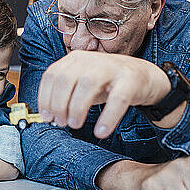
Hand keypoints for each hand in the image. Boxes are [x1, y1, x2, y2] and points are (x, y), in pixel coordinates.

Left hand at [38, 51, 170, 137]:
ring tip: (75, 125)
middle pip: (66, 80)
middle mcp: (91, 60)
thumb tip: (48, 116)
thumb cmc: (107, 82)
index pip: (52, 75)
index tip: (46, 116)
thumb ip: (65, 95)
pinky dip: (108, 117)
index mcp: (75, 59)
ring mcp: (111, 68)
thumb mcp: (81, 84)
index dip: (45, 97)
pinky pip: (117, 100)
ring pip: (88, 86)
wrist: (143, 76)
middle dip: (59, 104)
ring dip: (77, 108)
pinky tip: (101, 131)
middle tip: (61, 122)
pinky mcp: (130, 80)